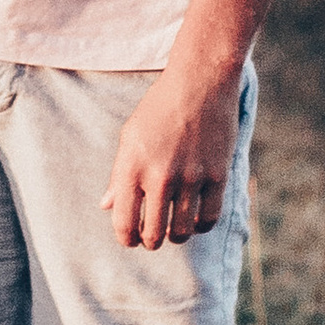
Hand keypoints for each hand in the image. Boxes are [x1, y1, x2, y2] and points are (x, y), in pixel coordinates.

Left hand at [104, 65, 240, 251]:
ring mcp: (191, 177)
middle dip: (150, 241)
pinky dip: (201, 226)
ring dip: (176, 236)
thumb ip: (118, 175)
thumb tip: (106, 207)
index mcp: (131, 166)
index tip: (131, 240)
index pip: (124, 223)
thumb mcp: (130, 136)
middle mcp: (159, 176)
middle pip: (153, 234)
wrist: (200, 82)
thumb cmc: (159, 108)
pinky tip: (196, 221)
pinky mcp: (218, 175)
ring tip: (174, 230)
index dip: (126, 239)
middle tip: (153, 237)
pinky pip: (209, 218)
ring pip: (182, 231)